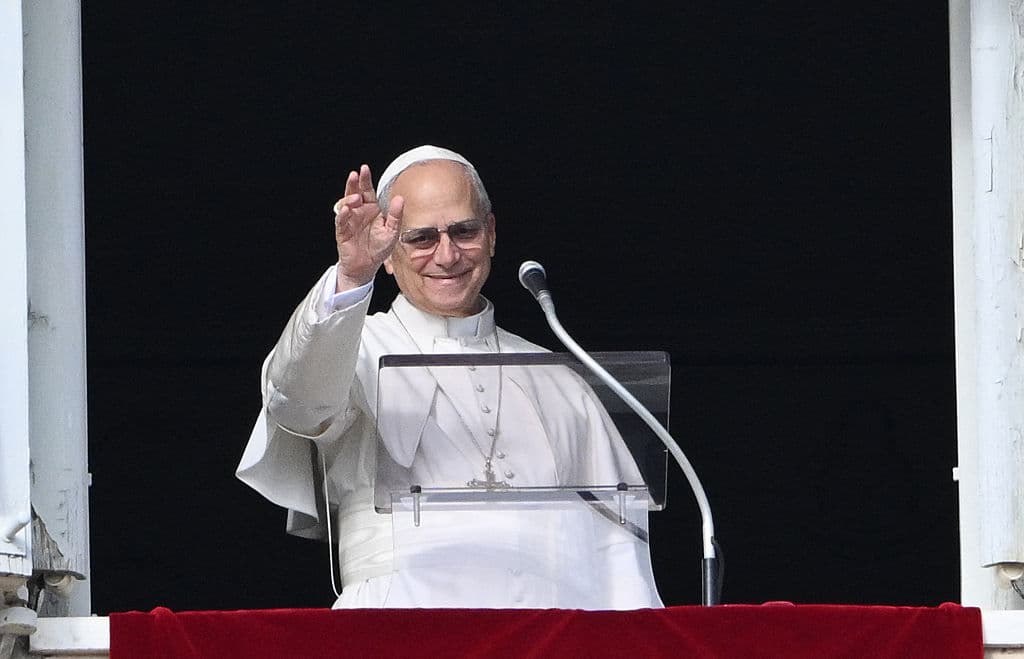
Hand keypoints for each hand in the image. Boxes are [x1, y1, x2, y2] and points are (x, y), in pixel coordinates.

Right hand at [332, 164, 403, 291]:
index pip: (367, 190)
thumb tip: (400, 199)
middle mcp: (359, 211)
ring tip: (356, 197)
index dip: (365, 180)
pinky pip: (340, 220)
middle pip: (354, 192)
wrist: (367, 267)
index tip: (364, 168)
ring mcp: (349, 220)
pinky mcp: (342, 231)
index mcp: (371, 208)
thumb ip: (395, 215)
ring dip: (349, 198)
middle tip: (355, 174)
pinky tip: (346, 209)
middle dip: (354, 183)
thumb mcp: (392, 231)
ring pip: (345, 204)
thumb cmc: (379, 248)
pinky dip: (342, 214)